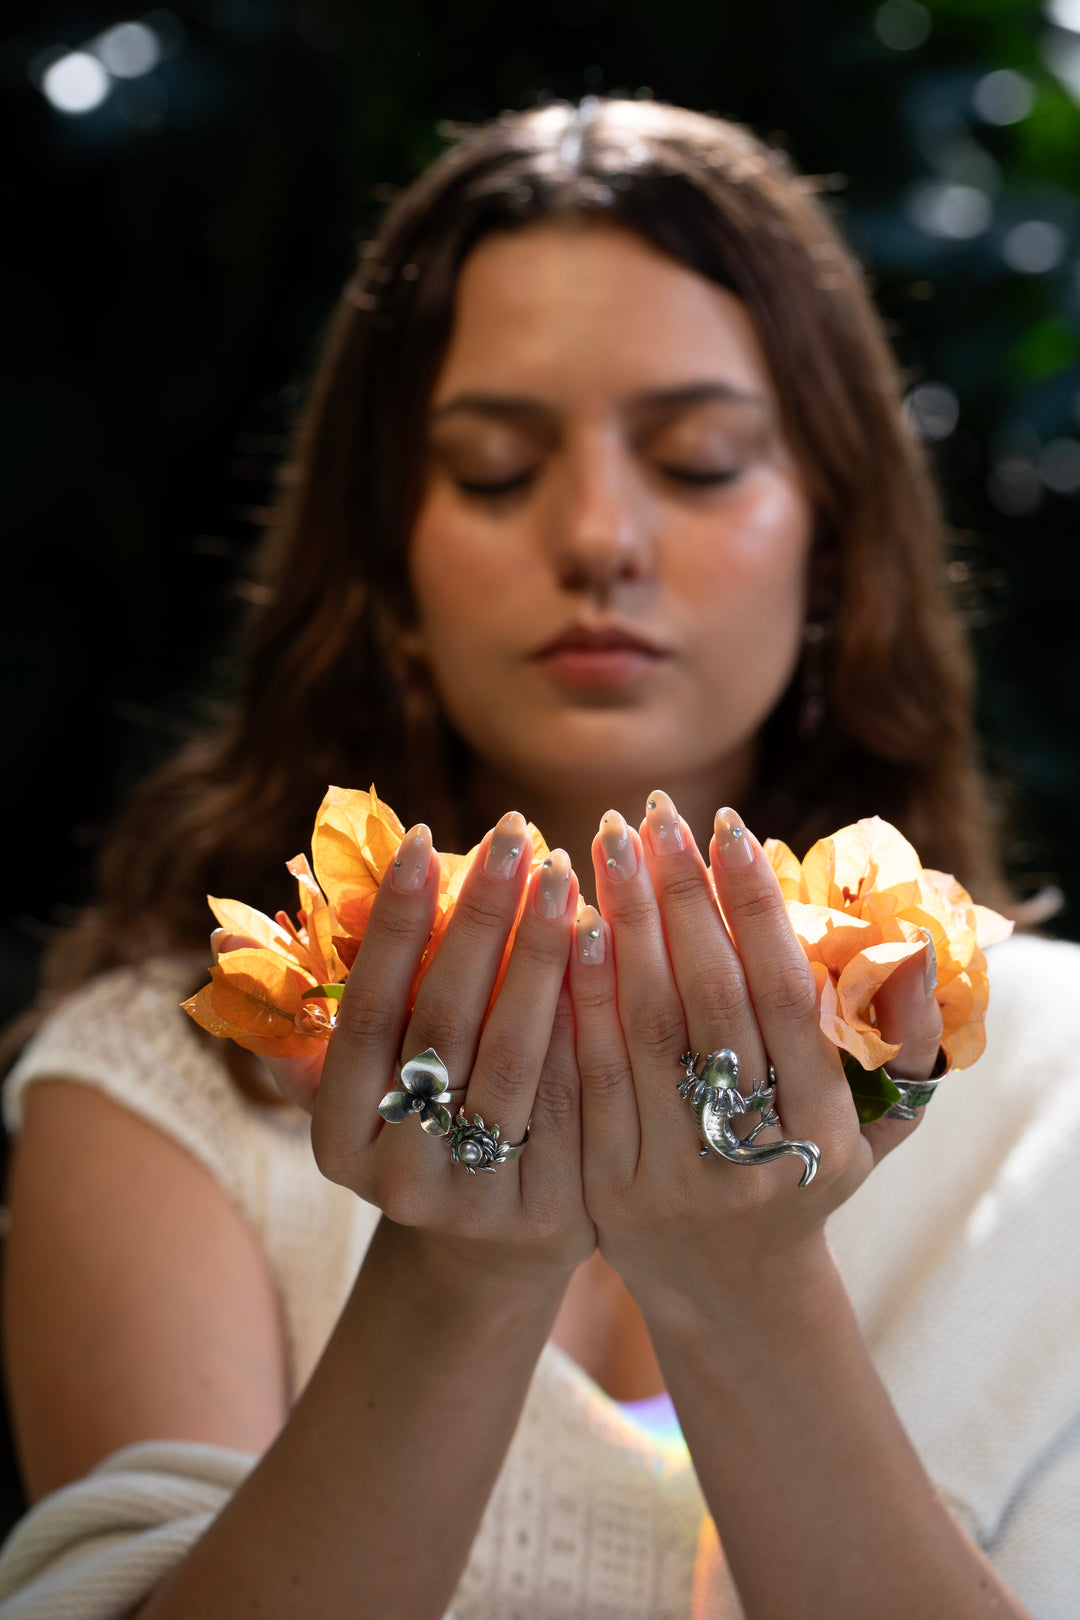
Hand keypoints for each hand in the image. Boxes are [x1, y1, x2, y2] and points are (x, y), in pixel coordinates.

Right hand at [288, 815, 593, 1286]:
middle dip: (481, 920)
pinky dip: (589, 1014)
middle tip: (515, 834)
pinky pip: (575, 1094)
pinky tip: (608, 943)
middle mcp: (397, 1179)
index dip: (394, 924)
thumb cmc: (419, 1121)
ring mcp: (476, 1201)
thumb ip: (308, 1010)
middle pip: (444, 1026)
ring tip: (563, 875)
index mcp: (337, 1138)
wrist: (493, 1242)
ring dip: (541, 956)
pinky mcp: (553, 1210)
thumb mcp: (358, 1081)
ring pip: (513, 1058)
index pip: (365, 1012)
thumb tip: (223, 936)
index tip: (423, 836)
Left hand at [570, 792, 942, 1302]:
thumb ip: (895, 1039)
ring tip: (608, 843)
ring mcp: (675, 1177)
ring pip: (645, 1030)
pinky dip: (580, 994)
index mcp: (827, 1134)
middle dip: (681, 896)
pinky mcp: (607, 1187)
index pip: (786, 999)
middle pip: (710, 1004)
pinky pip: (585, 1073)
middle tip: (655, 812)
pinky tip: (571, 925)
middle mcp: (754, 1159)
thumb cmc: (805, 1176)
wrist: (729, 1288)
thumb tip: (910, 945)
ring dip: (624, 924)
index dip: (756, 909)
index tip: (732, 827)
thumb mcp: (870, 1126)